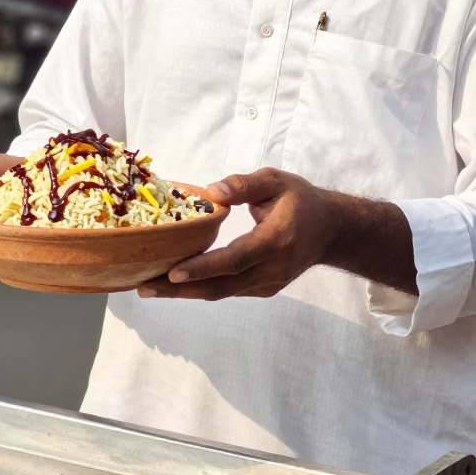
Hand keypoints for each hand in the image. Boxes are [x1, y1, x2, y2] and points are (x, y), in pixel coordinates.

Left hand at [138, 169, 338, 300]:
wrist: (332, 231)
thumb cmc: (301, 201)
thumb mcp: (276, 181)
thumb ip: (245, 184)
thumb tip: (212, 191)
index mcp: (276, 240)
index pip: (235, 259)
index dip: (203, 268)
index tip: (172, 273)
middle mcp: (272, 268)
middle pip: (221, 285)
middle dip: (180, 290)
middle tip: (143, 288)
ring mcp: (268, 283)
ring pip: (221, 293)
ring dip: (184, 294)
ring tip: (148, 289)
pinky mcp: (263, 289)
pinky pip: (228, 290)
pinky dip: (200, 288)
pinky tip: (173, 285)